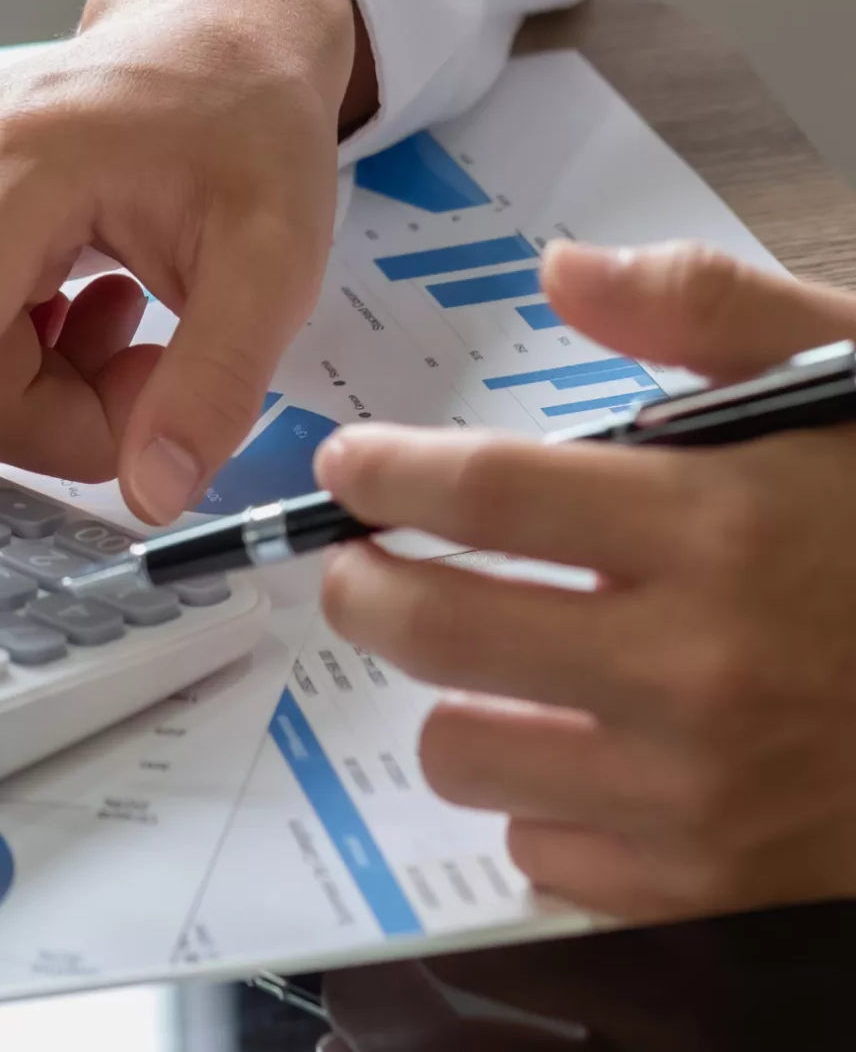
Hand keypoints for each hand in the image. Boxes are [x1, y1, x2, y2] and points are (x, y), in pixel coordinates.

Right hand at [0, 0, 374, 560]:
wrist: (206, 36)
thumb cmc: (244, 127)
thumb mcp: (280, 255)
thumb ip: (217, 380)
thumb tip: (152, 493)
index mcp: (25, 160)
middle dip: (58, 415)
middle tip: (154, 367)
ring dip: (36, 386)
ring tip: (120, 315)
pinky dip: (8, 353)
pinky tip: (72, 298)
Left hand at [318, 240, 855, 918]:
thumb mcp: (851, 378)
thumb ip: (707, 307)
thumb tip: (562, 270)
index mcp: (723, 527)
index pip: (485, 493)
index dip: (387, 474)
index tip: (349, 468)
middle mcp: (701, 665)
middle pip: (437, 631)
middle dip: (364, 588)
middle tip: (360, 565)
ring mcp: (707, 791)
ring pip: (468, 754)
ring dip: (452, 702)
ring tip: (484, 665)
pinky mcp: (723, 886)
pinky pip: (549, 852)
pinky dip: (542, 804)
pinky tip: (586, 753)